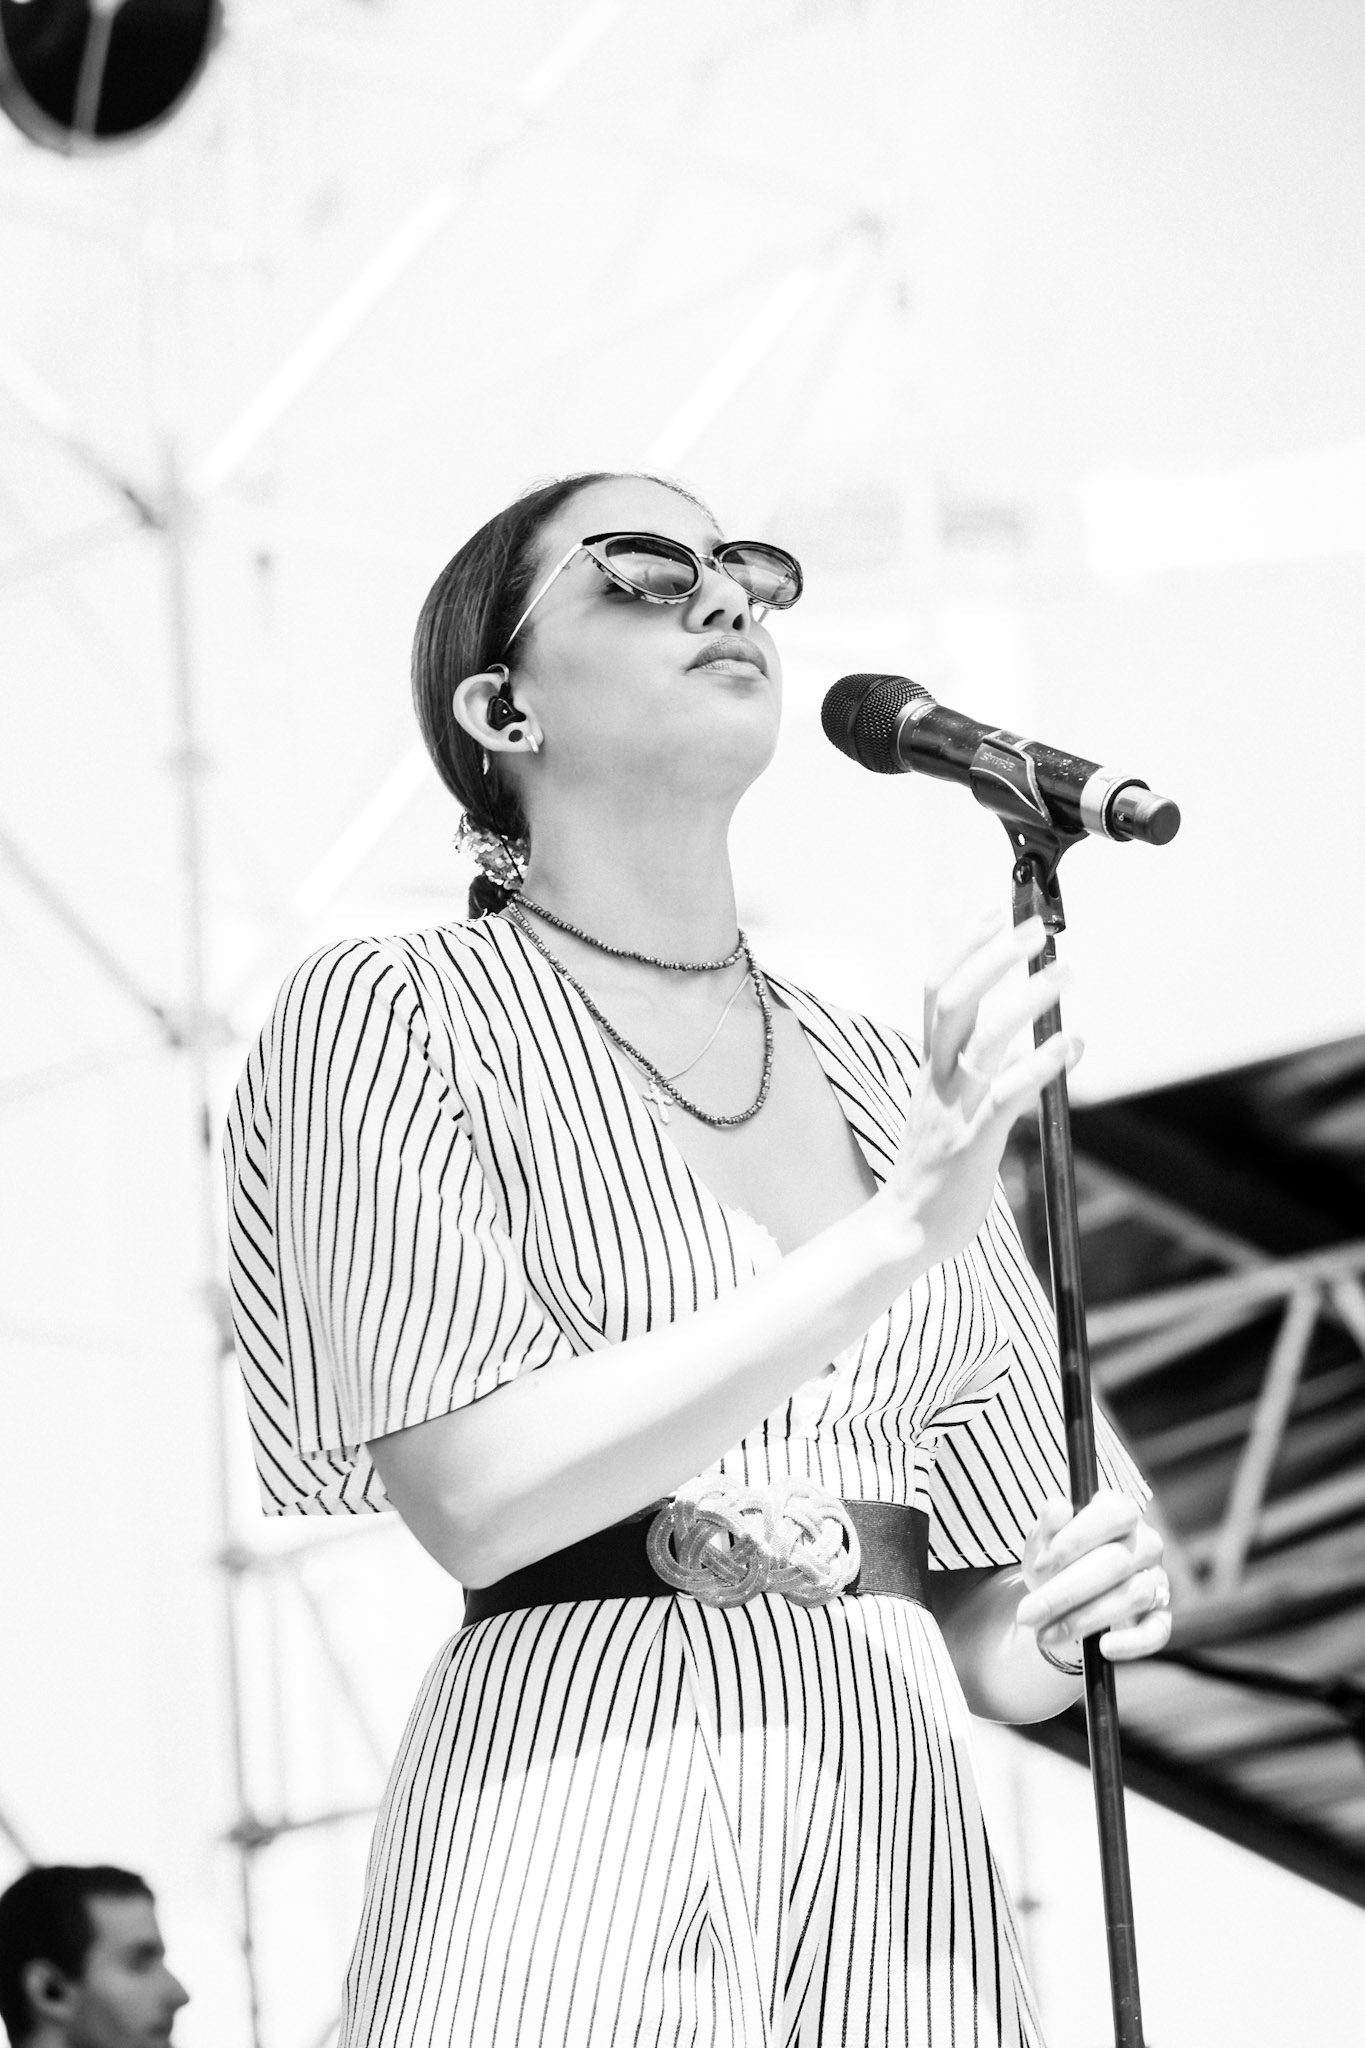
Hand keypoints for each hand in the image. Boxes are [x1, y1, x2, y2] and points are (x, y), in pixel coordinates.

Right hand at [882, 911, 1080, 1273]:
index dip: (962, 948)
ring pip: (984, 1039)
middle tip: (1034, 931)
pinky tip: (1074, 1045)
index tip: (992, 913)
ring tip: (1065, 973)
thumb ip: (972, 1072)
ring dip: (1027, 999)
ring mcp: (951, 1109)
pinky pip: (1007, 1094)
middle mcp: (935, 1080)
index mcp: (928, 1068)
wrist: (904, 1230)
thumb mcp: (944, 1108)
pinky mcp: (972, 1143)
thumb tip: (1020, 1037)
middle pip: (952, 1000)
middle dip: (992, 958)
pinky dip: (1041, 1064)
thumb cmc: (934, 1172)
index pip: (936, 991)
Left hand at [1015, 1492, 1172, 1664]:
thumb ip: (1048, 1524)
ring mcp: (1157, 1579)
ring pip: (1134, 1596)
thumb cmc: (1056, 1560)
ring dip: (1085, 1619)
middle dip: (1066, 1592)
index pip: (1113, 1515)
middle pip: (1116, 1563)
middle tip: (1028, 1615)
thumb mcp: (1043, 1541)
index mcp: (1120, 1511)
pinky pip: (1157, 1631)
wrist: (1064, 1595)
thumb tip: (1059, 1507)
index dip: (1075, 1539)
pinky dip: (1132, 1643)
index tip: (1038, 1565)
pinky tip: (1103, 1648)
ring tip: (1045, 1635)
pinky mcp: (1160, 1615)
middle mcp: (1146, 1542)